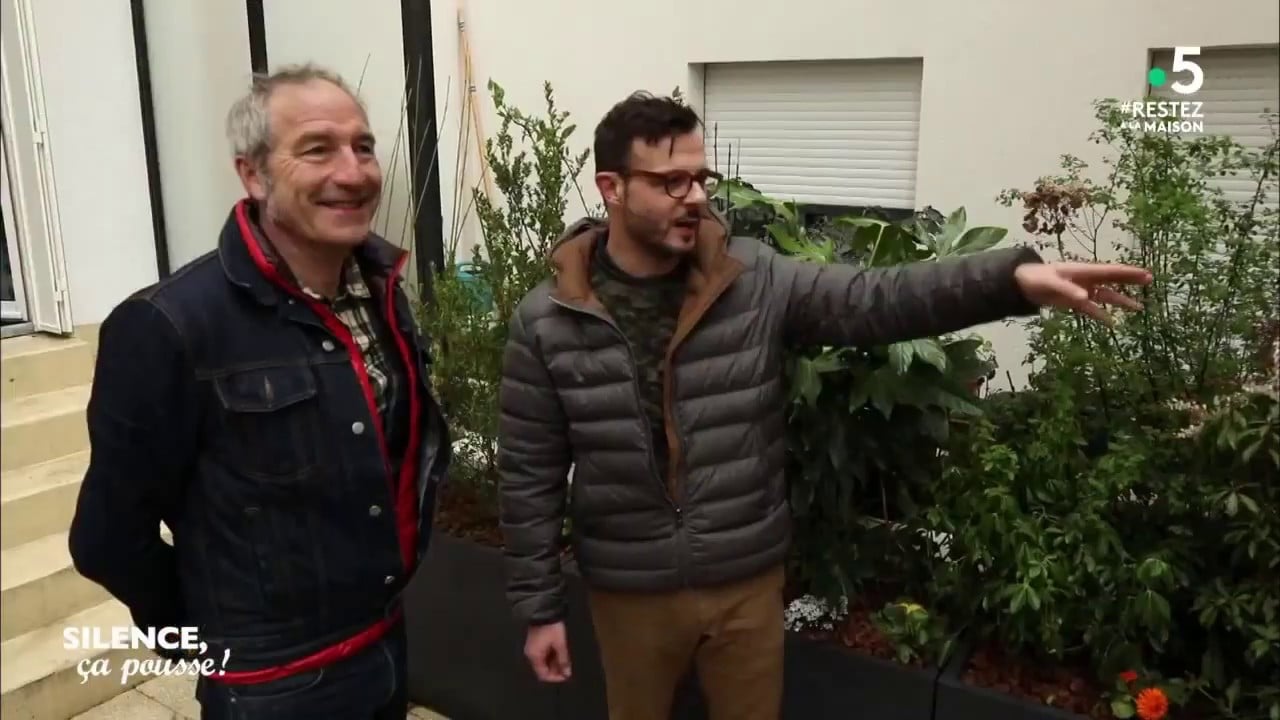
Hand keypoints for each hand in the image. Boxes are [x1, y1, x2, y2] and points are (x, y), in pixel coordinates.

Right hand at [525, 622, 571, 682]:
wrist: (544, 611)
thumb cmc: (552, 628)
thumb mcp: (560, 645)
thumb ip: (563, 660)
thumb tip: (567, 673)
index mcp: (534, 657)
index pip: (543, 675)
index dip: (555, 678)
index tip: (566, 676)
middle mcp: (531, 654)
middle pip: (543, 669)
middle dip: (556, 670)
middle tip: (568, 669)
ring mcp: (532, 648)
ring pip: (544, 662)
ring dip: (554, 664)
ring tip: (566, 661)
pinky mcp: (535, 643)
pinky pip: (543, 655)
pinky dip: (551, 657)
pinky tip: (560, 654)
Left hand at [1015, 261, 1151, 325]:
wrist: (1021, 284)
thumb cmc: (1036, 278)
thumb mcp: (1051, 283)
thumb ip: (1068, 290)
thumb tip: (1086, 299)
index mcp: (1083, 271)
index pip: (1110, 271)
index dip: (1128, 272)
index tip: (1146, 274)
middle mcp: (1086, 280)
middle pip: (1112, 280)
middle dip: (1130, 281)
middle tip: (1150, 281)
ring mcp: (1081, 290)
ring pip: (1106, 296)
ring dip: (1121, 301)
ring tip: (1139, 308)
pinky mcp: (1074, 302)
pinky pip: (1092, 309)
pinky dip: (1101, 315)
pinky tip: (1113, 323)